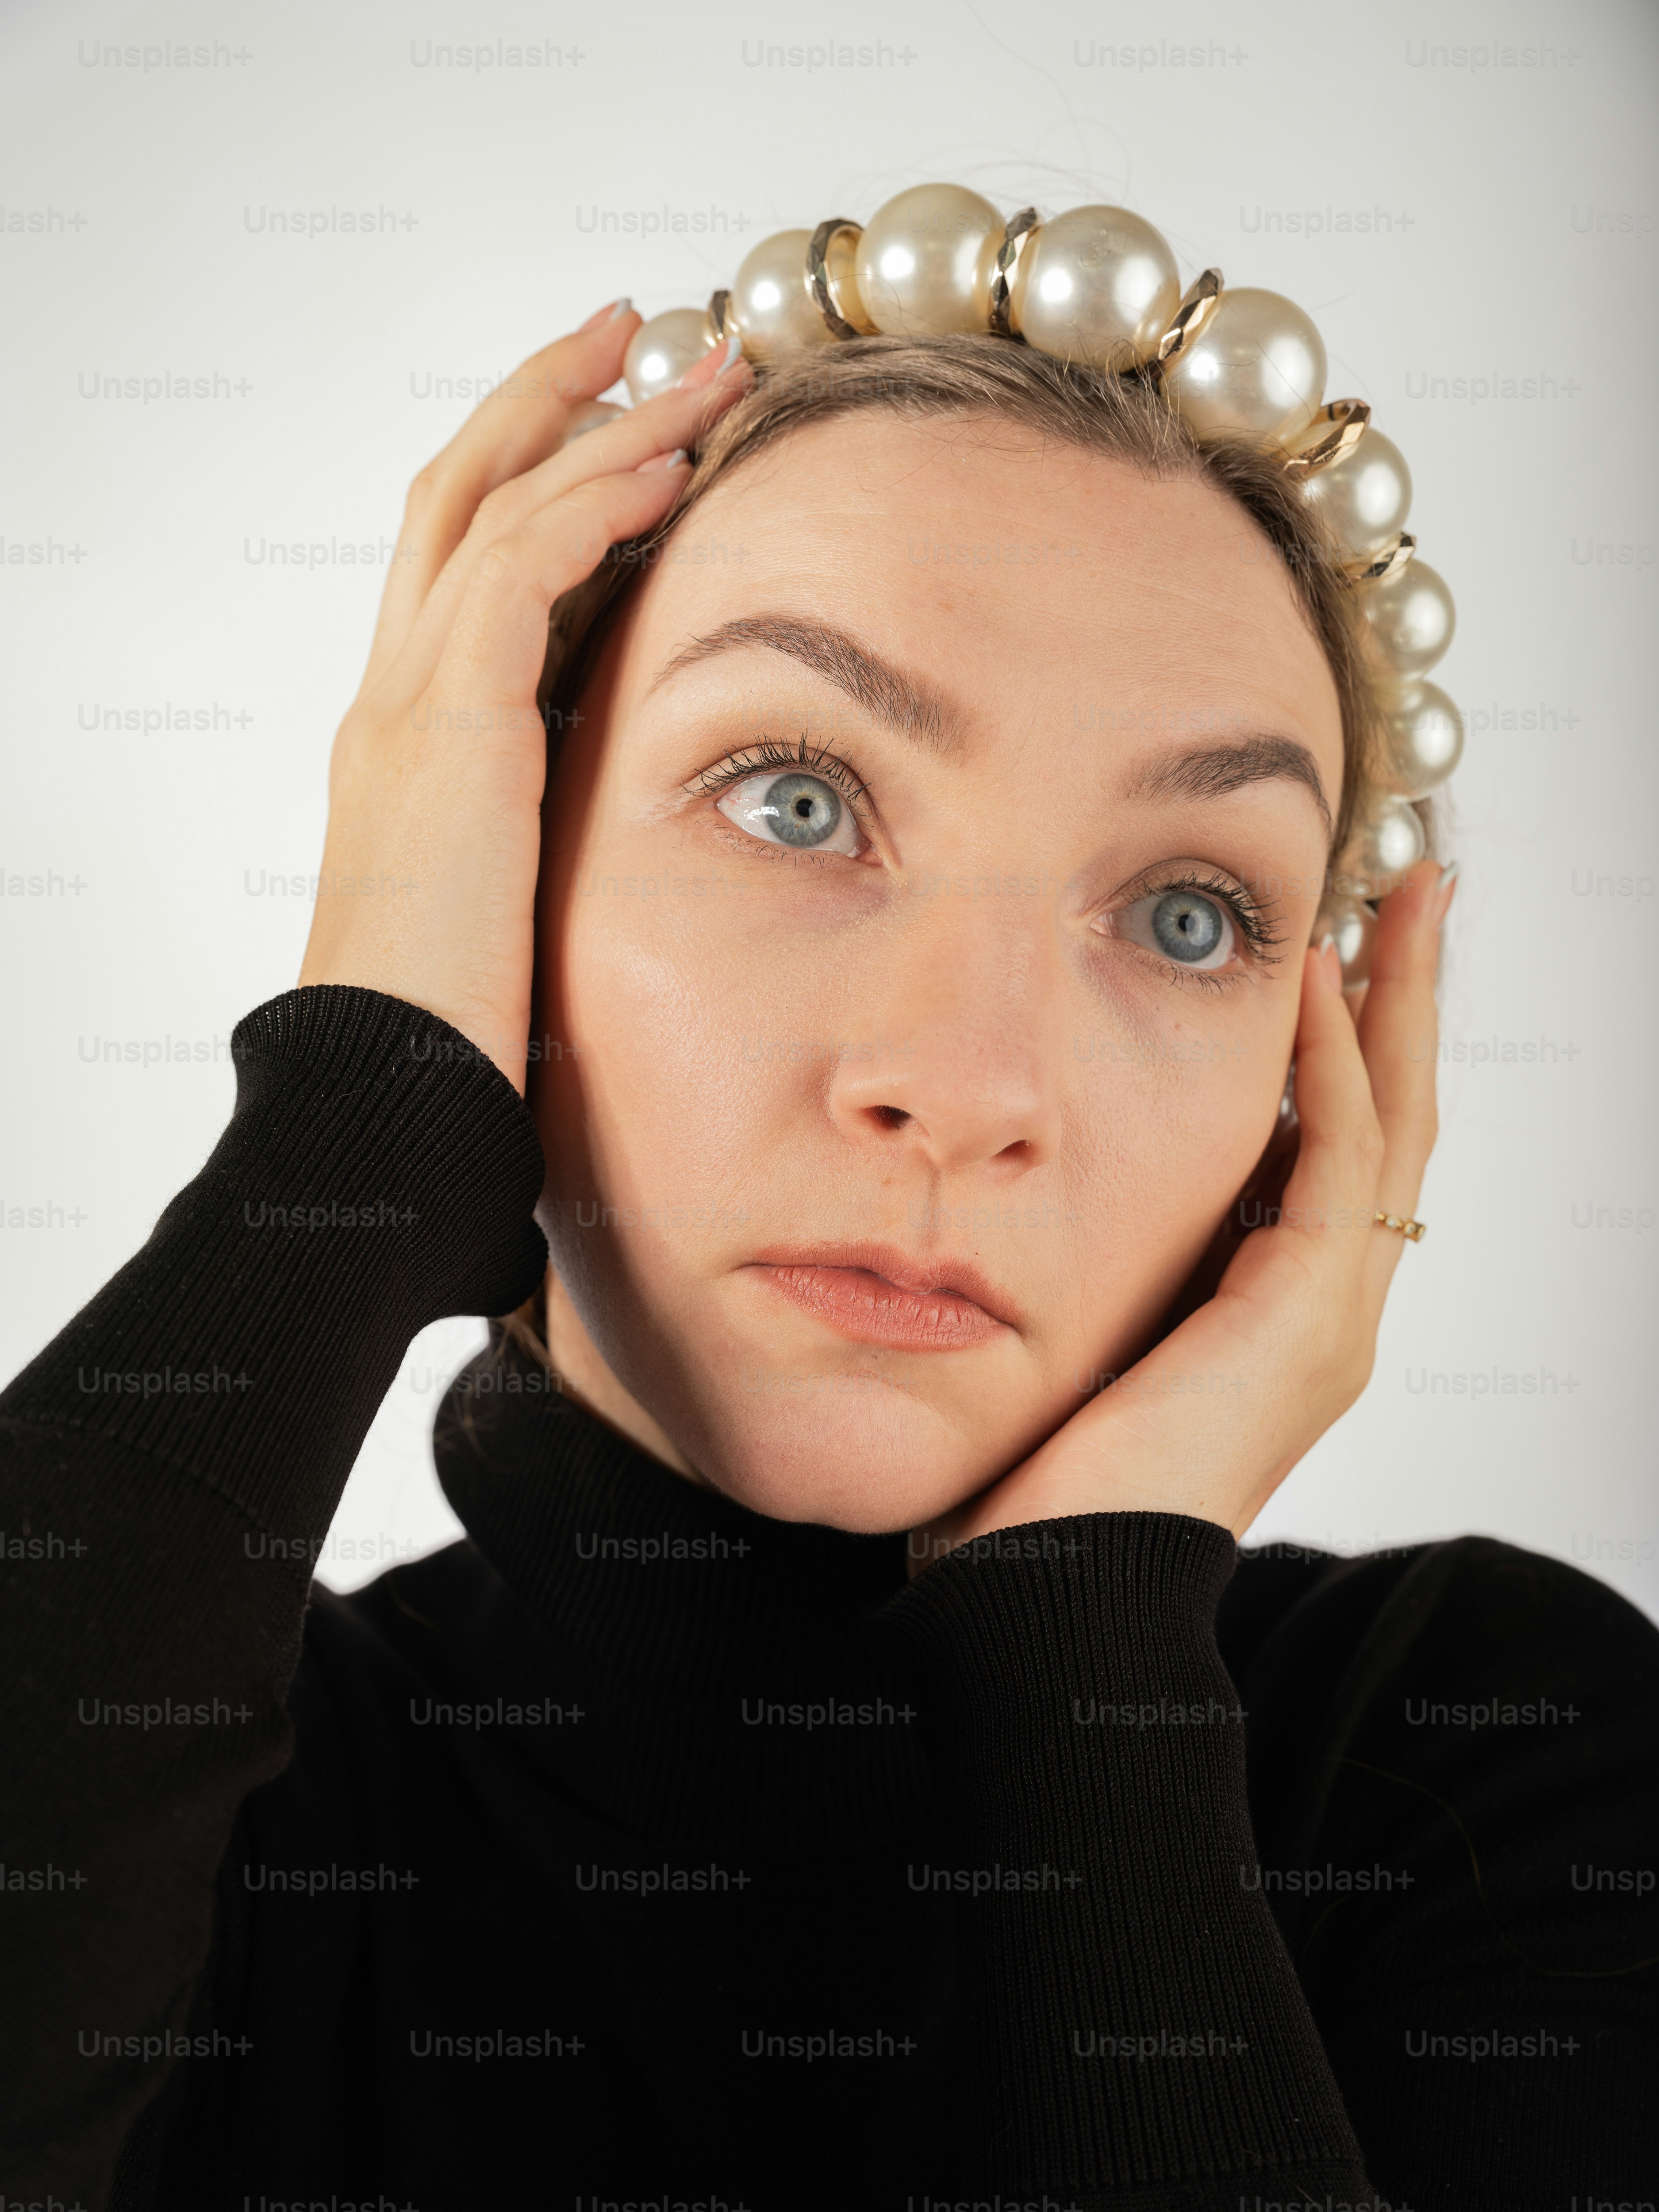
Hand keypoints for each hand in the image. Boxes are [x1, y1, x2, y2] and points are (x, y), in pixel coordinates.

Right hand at [297, 307, 750, 1091]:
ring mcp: (409, 710)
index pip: (466, 558)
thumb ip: (551, 834)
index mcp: (415, 739)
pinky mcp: (448, 737)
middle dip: (548, 398)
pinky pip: (515, 577)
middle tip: (642, 328)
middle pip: (458, 491)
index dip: (539, 471)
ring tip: (690, 367)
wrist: (389, 1103)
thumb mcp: (514, 902)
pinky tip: (666, 471)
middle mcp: (397, 700)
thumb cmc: (458, 1036)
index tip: (627, 415)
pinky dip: (588, 509)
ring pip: (489, 508)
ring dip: (595, 427)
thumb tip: (629, 825)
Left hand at [912, 857, 1456, 1558]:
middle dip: (1406, 1002)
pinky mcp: (1305, 1319)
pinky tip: (1312, 984)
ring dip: (1394, 1004)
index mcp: (1280, 1317)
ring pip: (1392, 1125)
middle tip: (1417, 889)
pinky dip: (1330, 1065)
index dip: (1354, 1046)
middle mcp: (1328, 1312)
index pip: (1341, 1152)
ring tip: (1400, 899)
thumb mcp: (1084, 1338)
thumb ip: (1111, 1262)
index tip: (1338, 949)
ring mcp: (1331, 1319)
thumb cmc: (1038, 1487)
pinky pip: (1336, 1160)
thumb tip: (1058, 1186)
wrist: (1047, 1598)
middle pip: (1395, 1122)